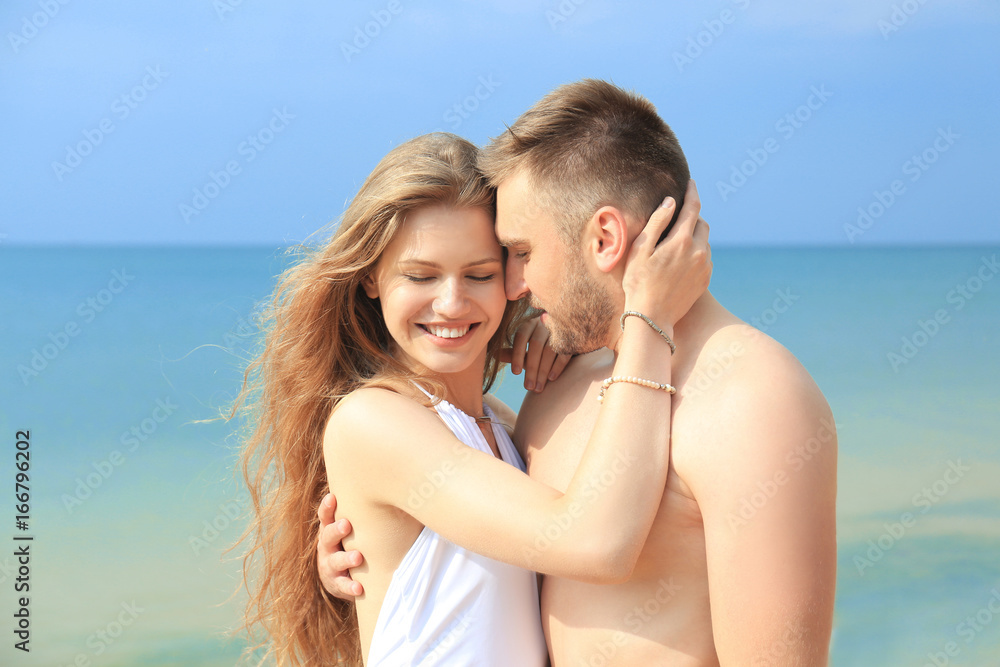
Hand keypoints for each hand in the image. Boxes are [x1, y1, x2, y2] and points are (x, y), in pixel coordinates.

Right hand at [317, 492, 363, 597]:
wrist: (343, 577)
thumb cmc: (353, 542)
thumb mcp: (353, 529)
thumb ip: (362, 514)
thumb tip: (389, 490)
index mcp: (330, 530)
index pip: (325, 517)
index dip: (327, 507)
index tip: (332, 498)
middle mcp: (327, 546)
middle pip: (327, 536)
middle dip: (336, 530)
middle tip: (346, 524)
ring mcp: (330, 565)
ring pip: (334, 561)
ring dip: (345, 559)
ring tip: (357, 558)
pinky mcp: (336, 584)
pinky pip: (342, 586)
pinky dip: (350, 587)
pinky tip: (359, 587)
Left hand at [499, 316, 571, 391]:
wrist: (568, 337)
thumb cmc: (542, 345)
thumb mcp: (527, 347)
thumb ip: (514, 352)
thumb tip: (494, 356)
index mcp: (529, 324)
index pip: (521, 337)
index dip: (517, 355)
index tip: (514, 373)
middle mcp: (544, 324)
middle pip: (536, 345)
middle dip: (531, 368)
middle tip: (528, 387)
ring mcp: (559, 330)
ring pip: (550, 349)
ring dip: (543, 370)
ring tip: (538, 388)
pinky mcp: (572, 338)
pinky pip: (565, 352)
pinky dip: (558, 366)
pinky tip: (551, 379)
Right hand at [623, 179, 710, 328]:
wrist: (652, 317)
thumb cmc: (638, 282)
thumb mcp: (640, 249)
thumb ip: (657, 223)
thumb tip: (671, 202)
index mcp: (681, 241)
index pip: (692, 208)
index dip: (692, 192)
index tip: (691, 182)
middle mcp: (699, 252)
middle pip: (702, 222)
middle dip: (692, 215)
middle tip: (678, 216)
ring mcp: (705, 266)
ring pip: (704, 241)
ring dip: (693, 235)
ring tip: (675, 242)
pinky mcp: (706, 279)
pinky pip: (705, 257)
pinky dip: (696, 251)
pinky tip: (679, 260)